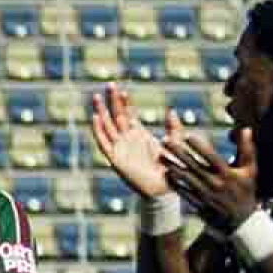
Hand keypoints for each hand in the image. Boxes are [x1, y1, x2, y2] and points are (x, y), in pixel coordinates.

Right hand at [89, 84, 171, 198]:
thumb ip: (174, 127)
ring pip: (106, 126)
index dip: (124, 102)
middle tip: (108, 84)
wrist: (165, 188)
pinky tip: (95, 117)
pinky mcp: (115, 159)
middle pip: (115, 116)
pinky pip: (103, 142)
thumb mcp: (176, 142)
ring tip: (97, 97)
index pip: (127, 114)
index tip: (122, 89)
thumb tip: (170, 111)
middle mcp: (127, 140)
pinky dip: (98, 130)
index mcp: (139, 135)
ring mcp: (120, 148)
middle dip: (111, 100)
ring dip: (101, 111)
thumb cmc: (172, 168)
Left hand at [163, 125, 258, 233]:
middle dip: (178, 153)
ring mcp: (205, 194)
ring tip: (160, 156)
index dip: (199, 146)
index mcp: (228, 174)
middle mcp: (214, 183)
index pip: (211, 157)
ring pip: (185, 178)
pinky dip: (174, 183)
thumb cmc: (246, 191)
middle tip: (164, 141)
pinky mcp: (198, 203)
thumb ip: (247, 149)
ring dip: (172, 166)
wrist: (241, 221)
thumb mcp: (250, 170)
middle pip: (193, 165)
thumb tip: (246, 128)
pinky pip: (183, 192)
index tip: (186, 135)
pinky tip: (165, 174)